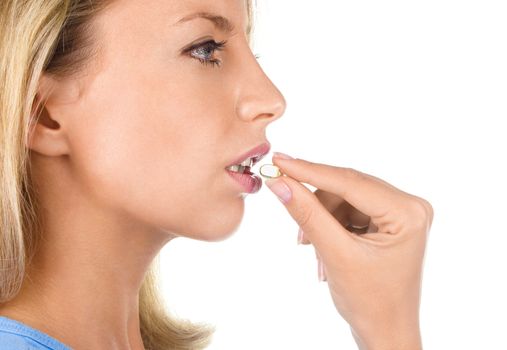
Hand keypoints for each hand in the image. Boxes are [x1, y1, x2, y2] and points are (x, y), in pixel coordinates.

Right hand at [264, 153, 432, 349]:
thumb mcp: (335, 254)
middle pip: (347, 187)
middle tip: (281, 192)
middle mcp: (410, 206)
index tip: (279, 161)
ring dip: (321, 219)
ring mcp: (401, 214)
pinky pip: (350, 211)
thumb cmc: (370, 302)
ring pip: (345, 199)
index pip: (350, 182)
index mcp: (408, 212)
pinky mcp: (389, 222)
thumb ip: (307, 215)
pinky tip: (323, 250)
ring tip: (310, 247)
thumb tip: (280, 183)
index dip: (309, 171)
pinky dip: (330, 226)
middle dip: (314, 201)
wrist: (385, 333)